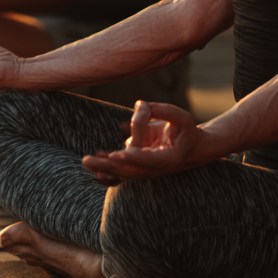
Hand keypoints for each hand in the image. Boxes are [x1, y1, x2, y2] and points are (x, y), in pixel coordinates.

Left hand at [82, 101, 213, 185]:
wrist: (190, 148)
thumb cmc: (186, 131)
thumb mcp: (181, 117)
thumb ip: (162, 110)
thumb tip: (140, 104)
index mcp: (168, 158)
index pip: (148, 160)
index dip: (133, 157)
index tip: (118, 154)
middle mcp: (154, 168)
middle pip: (130, 170)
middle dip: (109, 165)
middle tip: (89, 160)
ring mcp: (144, 169)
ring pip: (122, 172)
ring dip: (104, 168)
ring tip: (87, 161)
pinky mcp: (137, 165)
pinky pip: (121, 172)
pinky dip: (107, 171)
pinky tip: (94, 168)